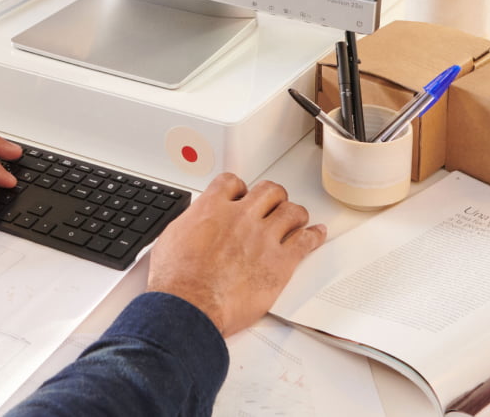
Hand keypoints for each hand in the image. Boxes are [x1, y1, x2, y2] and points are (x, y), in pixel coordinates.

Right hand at [147, 174, 325, 336]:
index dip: (239, 188)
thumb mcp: (172, 240)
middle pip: (268, 191)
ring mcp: (263, 238)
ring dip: (294, 213)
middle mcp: (241, 217)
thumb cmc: (176, 281)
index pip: (232, 183)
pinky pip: (306, 241)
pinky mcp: (280, 262)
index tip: (241, 195)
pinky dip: (314, 236)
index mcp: (212, 208)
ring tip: (295, 218)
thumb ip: (191, 225)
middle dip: (271, 197)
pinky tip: (317, 234)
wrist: (189, 306)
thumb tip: (193, 226)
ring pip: (291, 211)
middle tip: (272, 205)